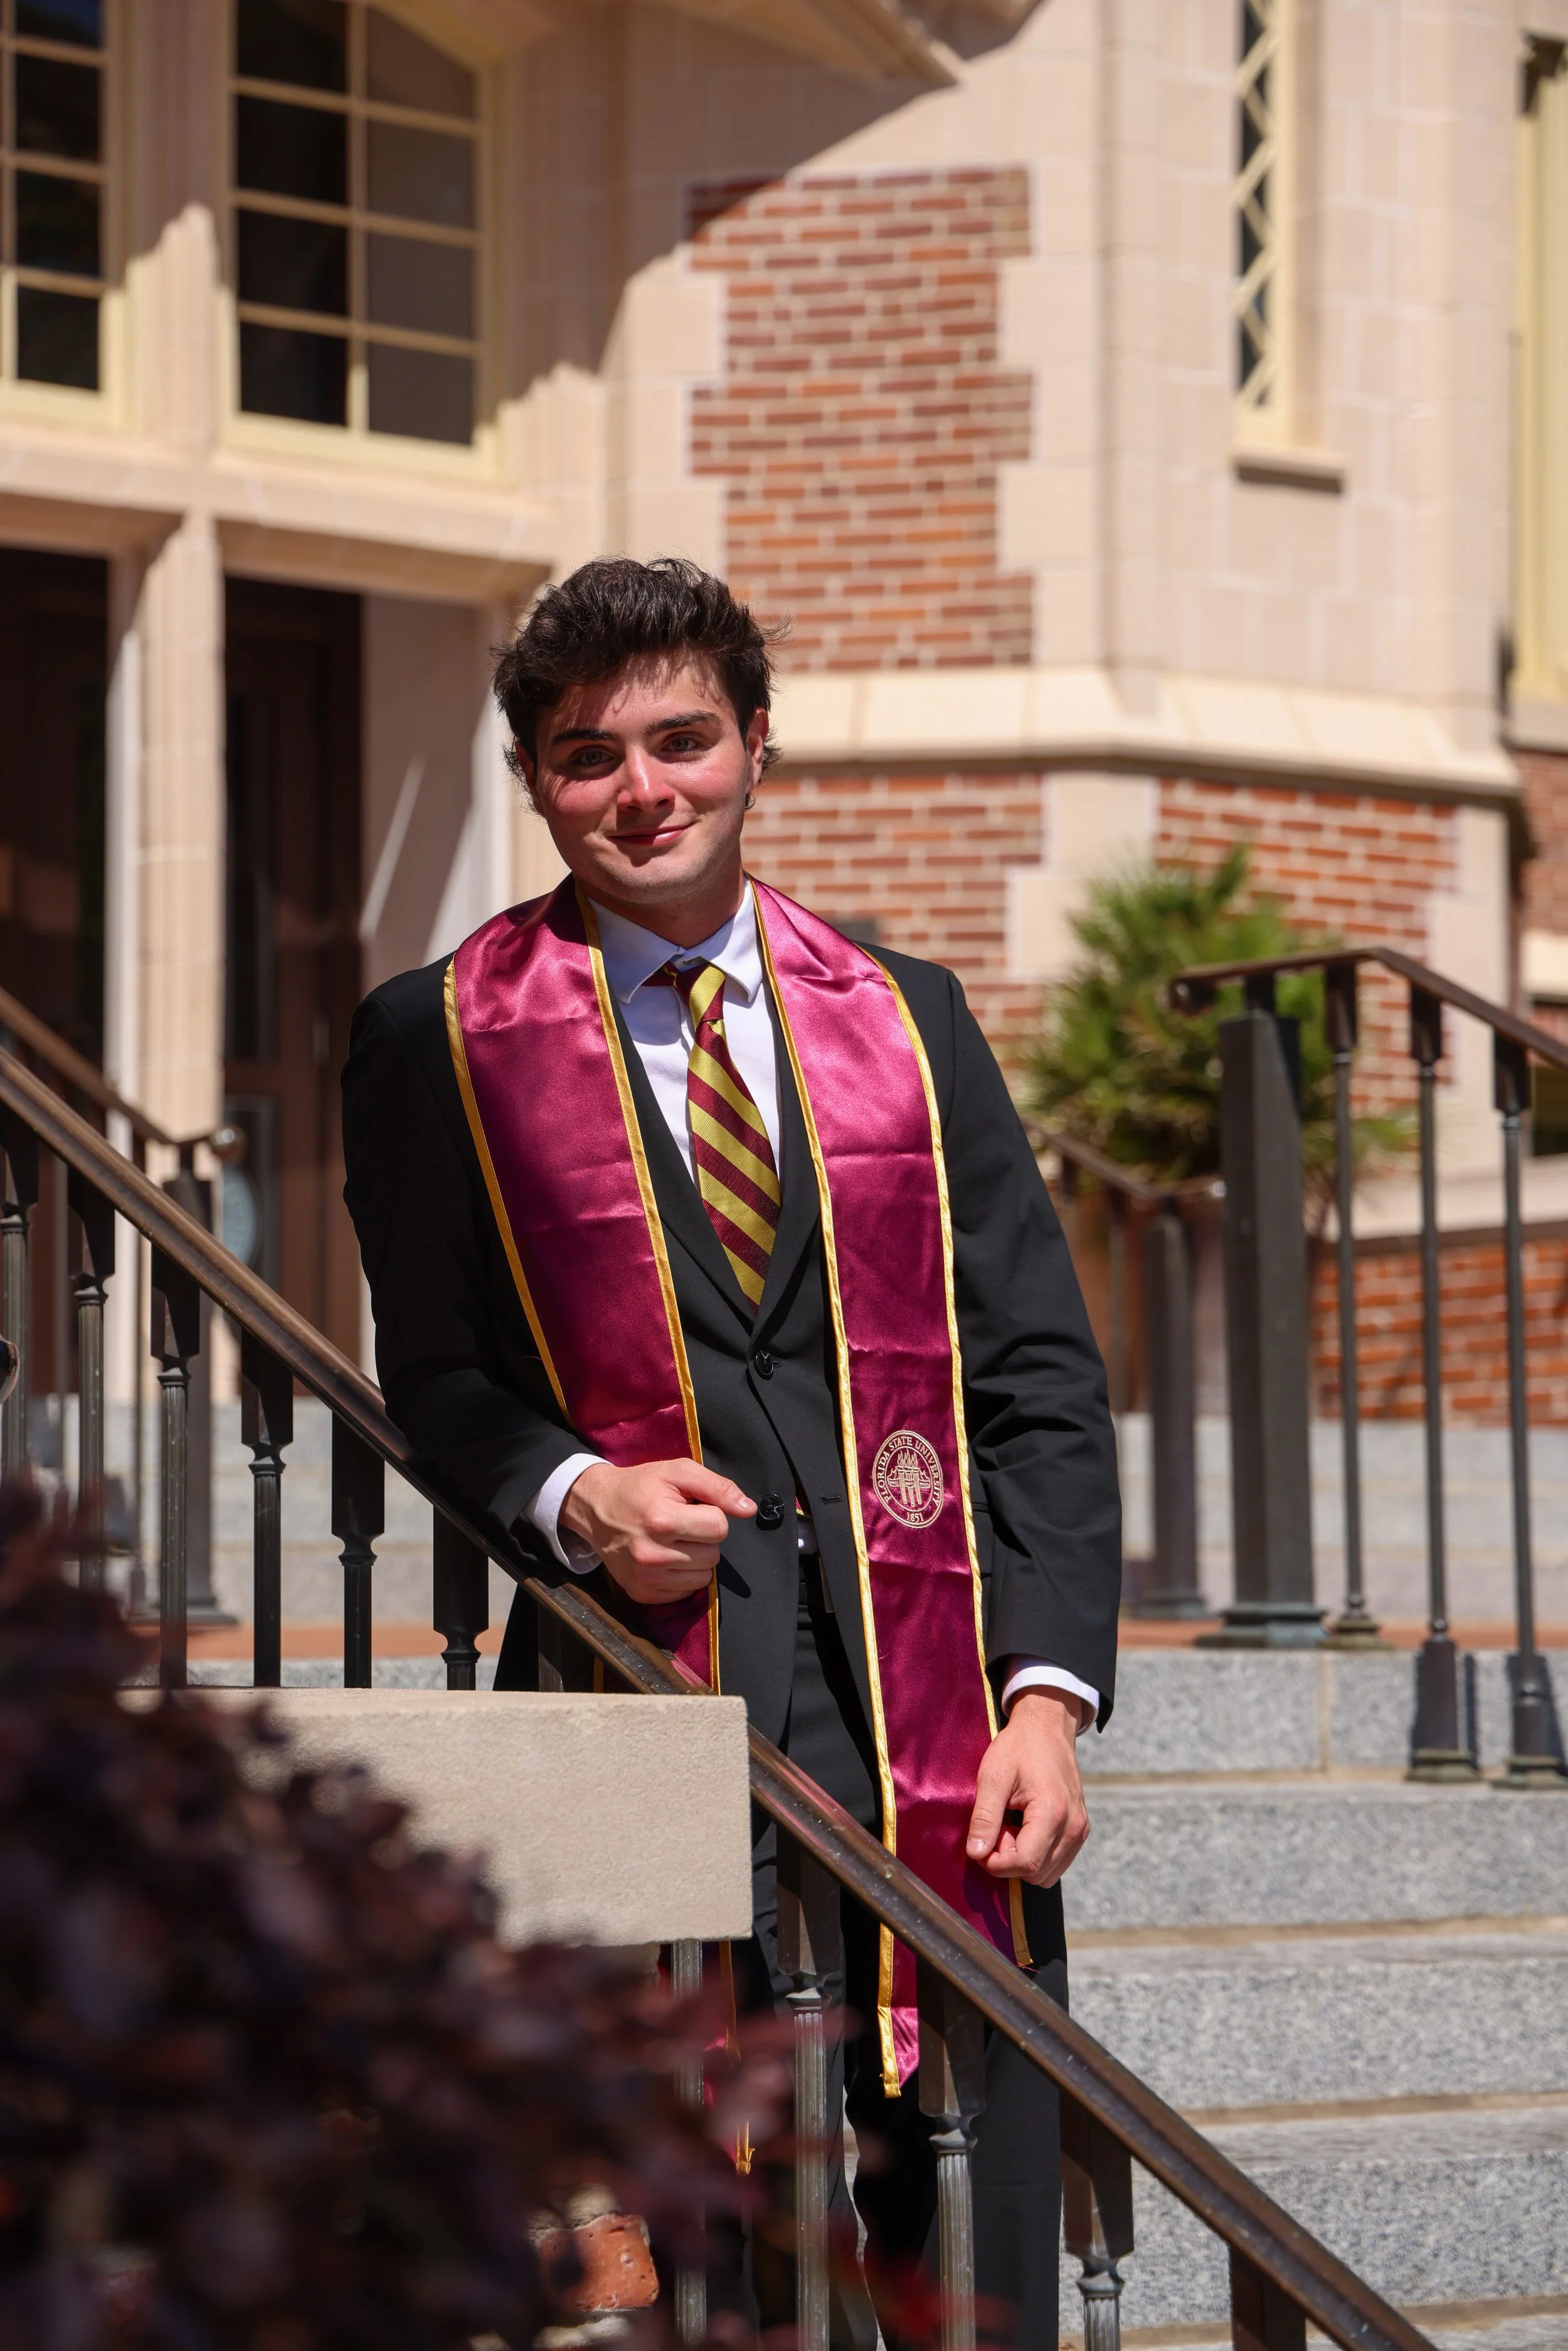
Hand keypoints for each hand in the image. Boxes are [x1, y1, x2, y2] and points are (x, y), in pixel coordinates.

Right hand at [558, 1458, 755, 1606]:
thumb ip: (718, 1487)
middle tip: (681, 1525)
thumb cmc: (641, 1486)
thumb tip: (749, 1509)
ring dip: (695, 1559)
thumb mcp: (677, 1472)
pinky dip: (681, 1576)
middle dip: (704, 1538)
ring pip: (703, 1577)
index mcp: (662, 1520)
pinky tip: (664, 1558)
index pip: (719, 1527)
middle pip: (714, 1555)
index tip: (691, 1508)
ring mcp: (646, 1579)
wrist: (596, 1508)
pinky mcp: (641, 1594)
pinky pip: (685, 1593)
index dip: (711, 1514)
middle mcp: (652, 1555)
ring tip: (673, 1541)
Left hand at [965, 1689, 1090, 1887]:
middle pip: (1036, 1872)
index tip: (982, 1842)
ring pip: (1047, 1873)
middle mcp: (1073, 1827)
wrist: (1047, 1728)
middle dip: (1009, 1859)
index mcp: (1053, 1812)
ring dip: (1023, 1858)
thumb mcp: (993, 1777)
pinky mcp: (1080, 1830)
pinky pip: (1056, 1862)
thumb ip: (984, 1817)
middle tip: (999, 1826)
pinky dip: (1037, 1854)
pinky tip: (1025, 1827)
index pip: (1025, 1862)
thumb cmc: (1018, 1748)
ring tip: (1012, 1825)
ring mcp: (1080, 1830)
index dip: (997, 1862)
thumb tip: (976, 1854)